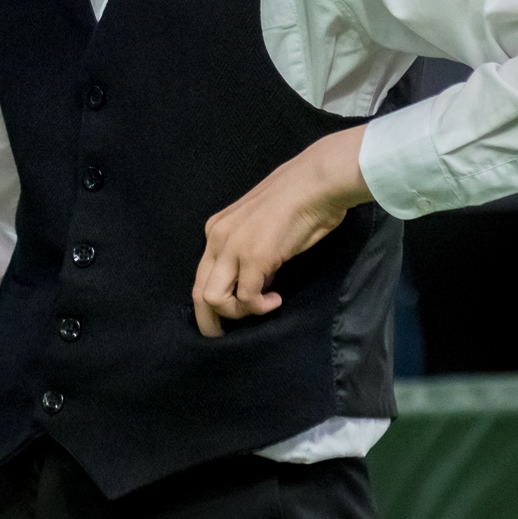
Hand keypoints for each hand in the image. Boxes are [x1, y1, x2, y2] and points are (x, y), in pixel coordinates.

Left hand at [192, 126, 371, 336]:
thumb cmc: (300, 201)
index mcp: (216, 229)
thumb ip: (250, 254)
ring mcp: (233, 247)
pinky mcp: (254, 257)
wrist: (317, 182)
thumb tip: (255, 284)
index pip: (201, 276)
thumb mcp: (262, 229)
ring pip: (214, 299)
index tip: (228, 316)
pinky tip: (276, 298)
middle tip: (227, 336)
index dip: (210, 303)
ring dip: (239, 313)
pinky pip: (246, 297)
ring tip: (264, 306)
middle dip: (211, 321)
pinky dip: (261, 306)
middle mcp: (217, 238)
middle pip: (199, 292)